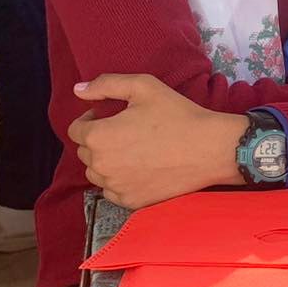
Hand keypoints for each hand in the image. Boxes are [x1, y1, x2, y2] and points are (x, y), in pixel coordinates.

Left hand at [67, 73, 247, 208]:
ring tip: (133, 152)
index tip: (111, 117)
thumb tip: (78, 90)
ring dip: (107, 162)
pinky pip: (112, 192)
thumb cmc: (178, 115)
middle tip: (127, 132)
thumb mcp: (143, 86)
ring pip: (97, 174)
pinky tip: (140, 169)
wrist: (211, 149)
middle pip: (85, 153)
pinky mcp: (132, 202)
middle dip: (99, 140)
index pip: (75, 130)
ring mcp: (116, 187)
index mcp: (99, 136)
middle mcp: (101, 165)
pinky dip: (120, 182)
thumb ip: (105, 84)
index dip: (91, 120)